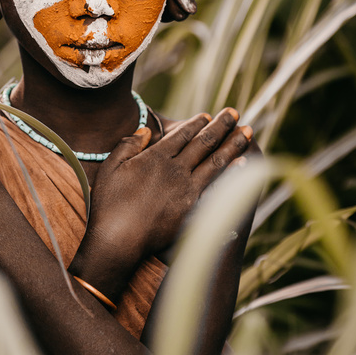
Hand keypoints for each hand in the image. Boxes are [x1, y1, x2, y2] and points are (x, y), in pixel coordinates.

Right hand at [71, 109, 252, 296]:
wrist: (117, 241)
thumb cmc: (108, 204)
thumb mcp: (110, 167)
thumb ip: (128, 145)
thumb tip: (146, 130)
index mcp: (155, 157)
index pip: (182, 135)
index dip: (197, 123)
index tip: (209, 115)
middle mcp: (175, 170)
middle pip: (203, 143)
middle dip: (221, 126)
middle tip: (234, 113)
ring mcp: (187, 190)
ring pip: (216, 162)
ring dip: (233, 145)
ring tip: (247, 133)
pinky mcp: (193, 210)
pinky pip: (218, 188)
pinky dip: (232, 175)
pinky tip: (243, 166)